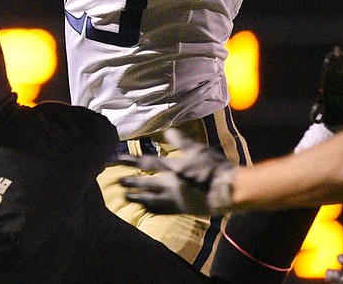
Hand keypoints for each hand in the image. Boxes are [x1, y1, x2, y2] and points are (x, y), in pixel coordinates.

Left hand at [117, 129, 236, 214]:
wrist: (226, 189)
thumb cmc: (213, 166)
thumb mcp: (197, 149)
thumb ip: (181, 141)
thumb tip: (167, 131)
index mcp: (172, 167)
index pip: (147, 163)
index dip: (131, 161)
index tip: (118, 160)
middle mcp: (169, 184)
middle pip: (145, 183)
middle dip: (130, 182)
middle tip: (116, 182)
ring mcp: (174, 198)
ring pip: (150, 198)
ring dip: (137, 197)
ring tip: (125, 197)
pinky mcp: (181, 209)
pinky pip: (161, 210)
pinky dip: (151, 209)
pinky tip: (145, 209)